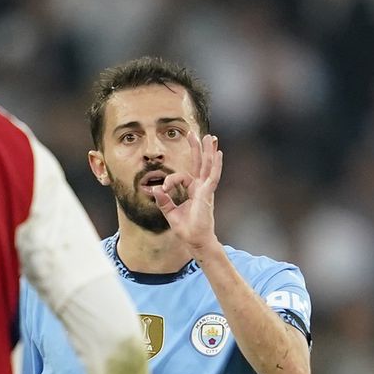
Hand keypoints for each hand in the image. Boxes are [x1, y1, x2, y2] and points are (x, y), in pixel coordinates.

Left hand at [152, 132, 222, 255]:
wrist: (194, 240)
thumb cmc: (186, 228)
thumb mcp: (169, 212)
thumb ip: (163, 200)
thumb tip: (155, 189)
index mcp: (192, 190)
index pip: (180, 177)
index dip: (169, 181)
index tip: (161, 189)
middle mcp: (200, 187)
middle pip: (198, 163)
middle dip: (196, 148)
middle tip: (192, 132)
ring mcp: (205, 190)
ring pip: (207, 166)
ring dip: (208, 151)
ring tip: (210, 137)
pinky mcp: (208, 194)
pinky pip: (212, 176)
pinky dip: (216, 164)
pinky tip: (218, 153)